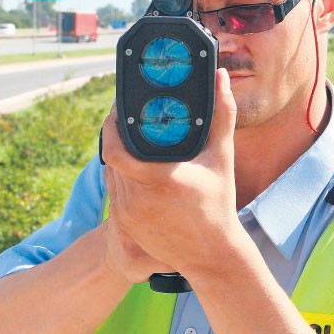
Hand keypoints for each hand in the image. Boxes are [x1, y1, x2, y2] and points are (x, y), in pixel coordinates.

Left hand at [100, 68, 238, 277]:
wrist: (212, 254)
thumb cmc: (218, 204)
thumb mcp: (221, 157)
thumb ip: (223, 114)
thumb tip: (220, 78)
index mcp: (158, 180)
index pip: (115, 149)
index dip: (110, 127)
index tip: (117, 110)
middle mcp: (137, 199)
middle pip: (111, 158)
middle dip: (116, 137)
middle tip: (127, 119)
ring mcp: (128, 216)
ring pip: (110, 176)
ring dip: (116, 157)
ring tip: (130, 141)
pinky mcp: (125, 226)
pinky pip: (114, 193)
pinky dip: (120, 178)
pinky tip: (132, 168)